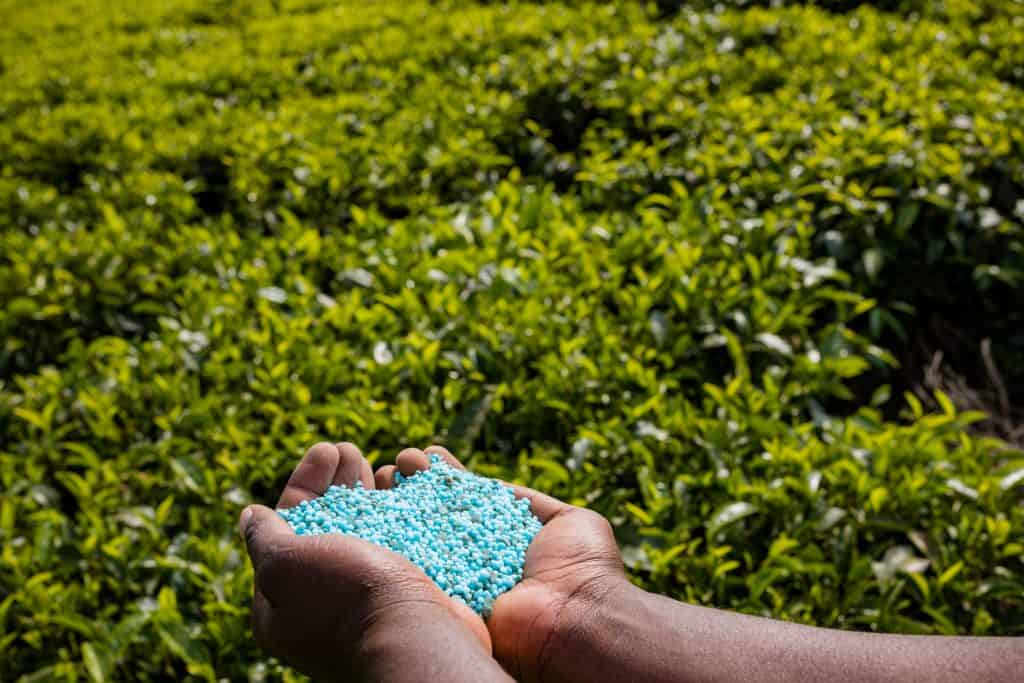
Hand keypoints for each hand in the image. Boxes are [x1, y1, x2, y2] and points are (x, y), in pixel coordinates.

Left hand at [240, 442, 502, 681]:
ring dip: (371, 492)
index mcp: (283, 603)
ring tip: (384, 463)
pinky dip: (404, 512)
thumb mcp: (285, 565)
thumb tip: (249, 516)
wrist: (418, 638)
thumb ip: (264, 538)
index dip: (305, 484)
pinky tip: (409, 489)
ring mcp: (368, 597)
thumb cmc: (345, 599)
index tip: (326, 450)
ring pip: (368, 532)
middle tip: (352, 450)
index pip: (286, 529)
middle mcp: (324, 601)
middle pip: (329, 526)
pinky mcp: (406, 592)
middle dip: (339, 482)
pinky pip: (402, 542)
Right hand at [395, 446, 627, 681]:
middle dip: (416, 487)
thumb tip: (505, 491)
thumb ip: (532, 504)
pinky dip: (395, 538)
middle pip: (438, 515)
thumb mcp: (569, 521)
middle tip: (398, 462)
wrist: (574, 618)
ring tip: (385, 472)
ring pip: (421, 536)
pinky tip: (378, 506)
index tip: (428, 453)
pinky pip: (416, 566)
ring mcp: (459, 577)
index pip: (469, 500)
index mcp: (505, 537)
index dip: (447, 478)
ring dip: (401, 503)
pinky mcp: (445, 598)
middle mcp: (478, 557)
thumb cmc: (581, 567)